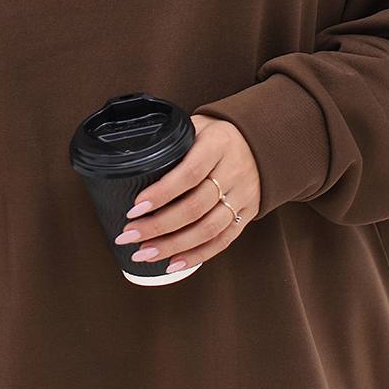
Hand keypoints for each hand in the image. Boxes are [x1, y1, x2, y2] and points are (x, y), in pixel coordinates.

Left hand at [113, 114, 261, 273]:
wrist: (259, 140)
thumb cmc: (216, 135)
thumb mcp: (197, 126)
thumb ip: (173, 145)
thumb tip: (135, 168)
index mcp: (219, 144)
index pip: (190, 173)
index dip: (162, 194)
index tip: (135, 208)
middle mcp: (234, 171)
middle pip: (195, 207)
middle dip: (159, 226)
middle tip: (129, 236)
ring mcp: (243, 195)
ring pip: (208, 229)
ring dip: (173, 246)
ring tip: (143, 253)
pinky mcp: (248, 213)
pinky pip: (223, 240)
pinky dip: (197, 255)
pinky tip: (173, 262)